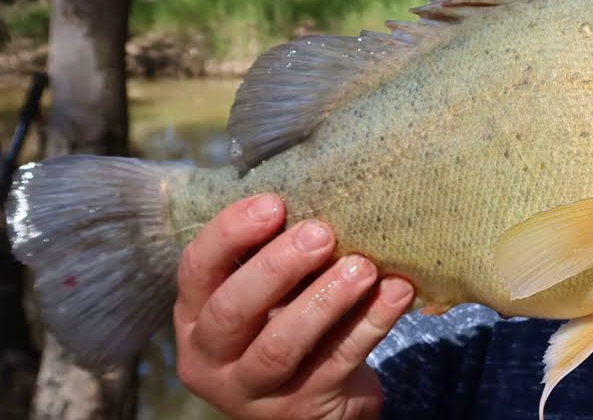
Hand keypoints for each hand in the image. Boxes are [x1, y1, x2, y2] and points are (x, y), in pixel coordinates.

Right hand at [174, 194, 414, 419]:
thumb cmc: (288, 322)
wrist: (317, 400)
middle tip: (321, 234)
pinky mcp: (301, 409)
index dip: (231, 234)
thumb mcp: (269, 293)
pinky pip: (337, 361)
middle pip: (233, 310)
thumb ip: (277, 253)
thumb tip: (323, 193)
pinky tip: (396, 292)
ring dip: (325, 300)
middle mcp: (211, 358)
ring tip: (363, 267)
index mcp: (195, 315)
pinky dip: (371, 323)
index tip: (274, 204)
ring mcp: (253, 391)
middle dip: (277, 267)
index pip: (197, 269)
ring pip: (280, 346)